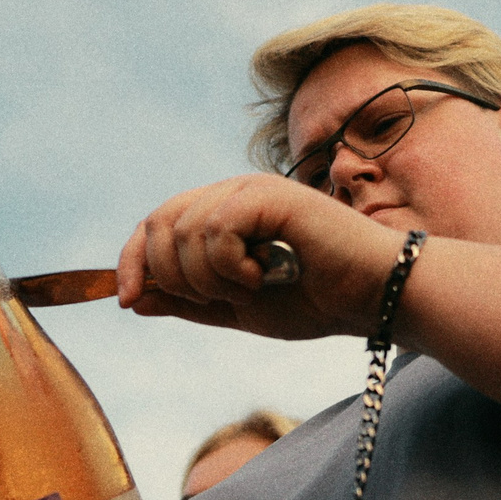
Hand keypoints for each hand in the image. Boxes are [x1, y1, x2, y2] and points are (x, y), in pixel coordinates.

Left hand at [116, 172, 406, 342]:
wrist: (374, 297)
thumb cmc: (317, 301)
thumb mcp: (237, 309)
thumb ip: (188, 301)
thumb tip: (134, 298)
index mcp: (223, 214)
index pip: (155, 226)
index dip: (131, 262)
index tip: (126, 302)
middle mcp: (233, 193)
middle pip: (159, 224)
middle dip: (172, 276)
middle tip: (218, 299)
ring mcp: (252, 190)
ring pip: (185, 231)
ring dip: (209, 278)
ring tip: (253, 288)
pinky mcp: (271, 195)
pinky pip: (217, 230)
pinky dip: (231, 266)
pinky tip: (266, 274)